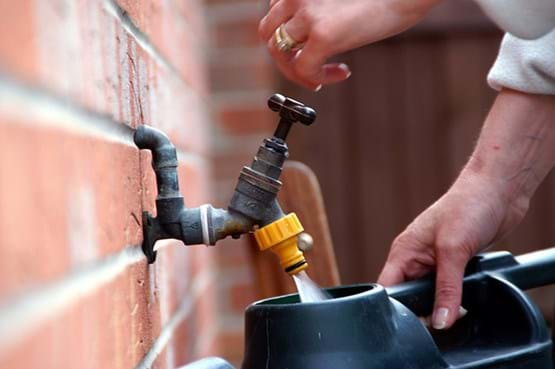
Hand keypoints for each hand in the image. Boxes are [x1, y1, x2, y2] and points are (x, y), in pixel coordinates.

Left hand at [259, 0, 441, 89]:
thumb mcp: (335, 2)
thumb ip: (315, 14)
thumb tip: (304, 44)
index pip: (274, 15)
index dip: (286, 37)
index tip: (304, 49)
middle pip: (269, 34)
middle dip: (285, 57)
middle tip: (308, 70)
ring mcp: (306, 14)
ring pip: (280, 53)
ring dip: (297, 71)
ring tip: (321, 78)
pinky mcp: (322, 34)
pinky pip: (303, 69)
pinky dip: (317, 79)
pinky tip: (341, 73)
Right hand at [379, 89, 554, 329]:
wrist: (499, 191)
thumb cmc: (468, 207)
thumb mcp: (453, 251)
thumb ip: (446, 289)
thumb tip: (441, 321)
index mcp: (404, 252)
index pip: (387, 288)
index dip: (393, 308)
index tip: (408, 325)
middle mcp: (416, 259)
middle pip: (408, 296)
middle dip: (421, 310)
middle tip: (440, 319)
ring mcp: (435, 262)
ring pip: (430, 295)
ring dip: (441, 304)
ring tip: (454, 308)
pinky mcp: (455, 265)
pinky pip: (448, 290)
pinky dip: (455, 298)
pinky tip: (464, 300)